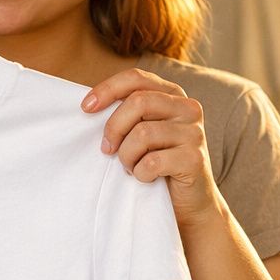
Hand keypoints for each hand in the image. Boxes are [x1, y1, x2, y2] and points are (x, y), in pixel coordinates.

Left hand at [82, 68, 218, 224]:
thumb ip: (128, 113)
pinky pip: (152, 162)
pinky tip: (145, 178)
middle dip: (114, 128)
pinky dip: (140, 174)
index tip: (85, 108)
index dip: (107, 89)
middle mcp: (188, 108)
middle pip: (138, 103)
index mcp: (173, 95)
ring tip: (131, 167)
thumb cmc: (158, 163)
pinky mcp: (194, 159)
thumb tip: (89, 106)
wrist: (191, 202)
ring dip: (127, 156)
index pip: (136, 78)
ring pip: (142, 134)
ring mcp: (194, 133)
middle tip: (107, 150)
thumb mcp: (143, 131)